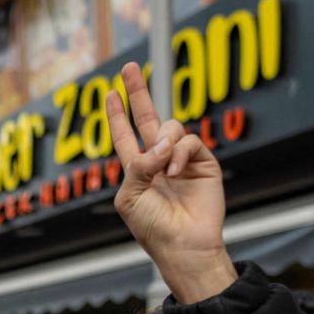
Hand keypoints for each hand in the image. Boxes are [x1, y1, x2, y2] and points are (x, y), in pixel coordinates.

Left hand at [106, 62, 235, 302]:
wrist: (182, 244)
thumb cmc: (152, 227)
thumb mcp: (129, 196)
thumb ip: (136, 166)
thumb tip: (159, 144)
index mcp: (137, 170)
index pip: (124, 136)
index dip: (117, 115)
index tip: (109, 93)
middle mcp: (159, 161)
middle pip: (148, 118)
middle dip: (138, 92)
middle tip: (129, 68)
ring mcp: (182, 160)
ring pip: (170, 128)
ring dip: (162, 143)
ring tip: (162, 167)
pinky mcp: (204, 162)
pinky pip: (188, 142)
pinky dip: (178, 154)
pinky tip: (174, 172)